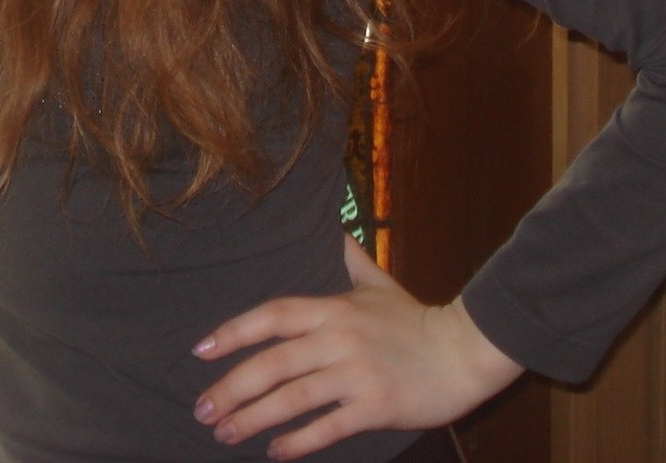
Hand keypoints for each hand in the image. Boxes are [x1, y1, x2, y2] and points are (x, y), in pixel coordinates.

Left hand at [191, 234, 521, 457]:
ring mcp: (356, 374)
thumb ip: (348, 257)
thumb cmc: (415, 320)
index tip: (201, 349)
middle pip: (274, 362)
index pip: (273, 315)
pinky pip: (328, 426)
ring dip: (254, 418)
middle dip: (232, 387)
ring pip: (293, 397)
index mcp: (333, 309)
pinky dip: (298, 441)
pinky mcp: (375, 407)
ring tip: (225, 431)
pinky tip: (275, 452)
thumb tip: (332, 225)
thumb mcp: (377, 282)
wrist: (463, 351)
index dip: (235, 331)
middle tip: (203, 408)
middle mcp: (338, 339)